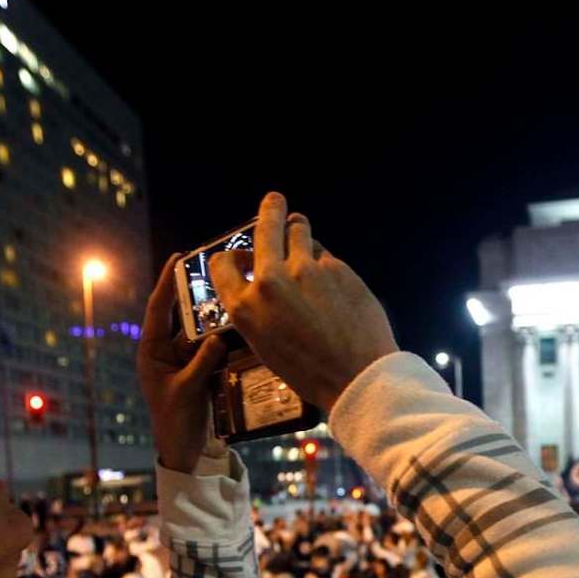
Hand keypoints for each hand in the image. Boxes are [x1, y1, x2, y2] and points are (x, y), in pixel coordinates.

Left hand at [137, 255, 229, 472]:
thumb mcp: (186, 391)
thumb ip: (202, 363)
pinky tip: (243, 324)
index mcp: (151, 351)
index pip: (158, 309)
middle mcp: (167, 351)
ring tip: (234, 293)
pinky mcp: (202, 370)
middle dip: (197, 293)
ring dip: (216, 316)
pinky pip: (215, 348)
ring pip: (202, 330)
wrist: (184, 452)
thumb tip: (220, 338)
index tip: (178, 257)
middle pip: (183, 315)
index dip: (167, 282)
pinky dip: (227, 338)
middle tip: (215, 269)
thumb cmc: (174, 423)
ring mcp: (185, 360)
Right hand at [209, 193, 398, 412]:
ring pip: (298, 230)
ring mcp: (305, 269)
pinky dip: (323, 259)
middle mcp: (269, 281)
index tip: (239, 255)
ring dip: (298, 228)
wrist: (356, 376)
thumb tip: (264, 286)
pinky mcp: (335, 267)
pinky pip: (324, 253)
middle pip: (263, 229)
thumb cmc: (309, 373)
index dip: (229, 257)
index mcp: (245, 308)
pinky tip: (329, 275)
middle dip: (268, 210)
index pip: (222, 264)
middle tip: (273, 201)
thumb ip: (259, 311)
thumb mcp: (267, 347)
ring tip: (300, 228)